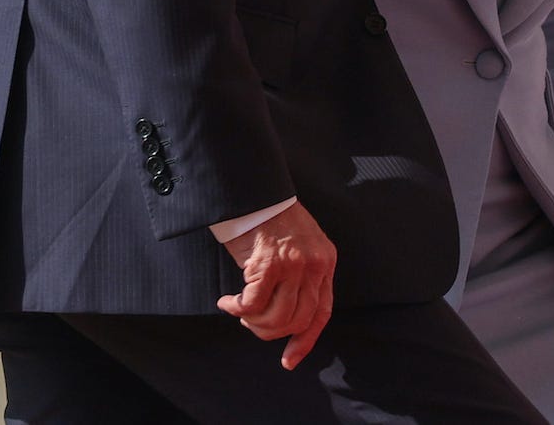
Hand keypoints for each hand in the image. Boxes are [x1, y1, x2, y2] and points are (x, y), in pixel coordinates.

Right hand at [216, 201, 336, 369]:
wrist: (256, 193)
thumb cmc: (272, 221)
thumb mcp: (300, 247)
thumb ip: (301, 278)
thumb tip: (285, 318)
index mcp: (326, 262)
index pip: (322, 312)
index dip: (306, 340)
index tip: (290, 360)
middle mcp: (316, 265)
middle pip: (297, 321)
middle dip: (270, 332)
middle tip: (251, 322)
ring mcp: (294, 265)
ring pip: (276, 318)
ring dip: (252, 322)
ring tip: (239, 310)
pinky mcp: (269, 264)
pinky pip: (252, 305)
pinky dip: (236, 309)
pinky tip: (227, 301)